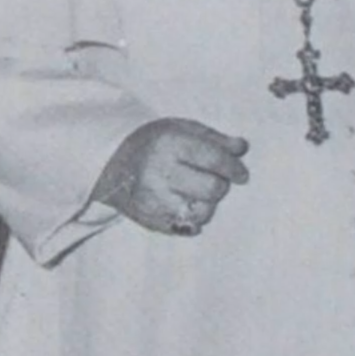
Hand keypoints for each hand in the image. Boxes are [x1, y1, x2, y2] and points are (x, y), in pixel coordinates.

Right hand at [90, 118, 249, 235]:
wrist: (112, 162)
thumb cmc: (154, 142)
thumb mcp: (183, 128)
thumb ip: (215, 138)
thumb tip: (242, 148)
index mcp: (168, 145)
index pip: (213, 160)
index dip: (234, 168)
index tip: (242, 174)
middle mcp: (158, 173)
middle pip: (211, 189)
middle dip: (221, 185)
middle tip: (216, 179)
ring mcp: (152, 200)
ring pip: (201, 212)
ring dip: (208, 203)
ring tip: (198, 191)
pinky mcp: (149, 220)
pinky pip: (186, 227)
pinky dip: (194, 219)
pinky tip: (188, 205)